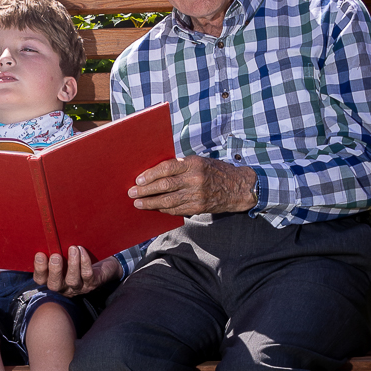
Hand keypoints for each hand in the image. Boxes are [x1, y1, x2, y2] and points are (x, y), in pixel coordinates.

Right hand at [33, 247, 120, 295]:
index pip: (41, 279)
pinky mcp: (92, 284)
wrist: (102, 265)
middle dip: (54, 270)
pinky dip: (85, 262)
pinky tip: (82, 250)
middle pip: (55, 284)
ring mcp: (78, 287)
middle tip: (56, 256)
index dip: (39, 269)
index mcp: (53, 279)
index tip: (40, 254)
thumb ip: (54, 250)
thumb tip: (46, 236)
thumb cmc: (77, 257)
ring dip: (72, 264)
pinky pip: (87, 275)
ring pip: (72, 280)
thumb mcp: (64, 254)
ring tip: (72, 248)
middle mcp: (64, 287)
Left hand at [129, 155, 257, 217]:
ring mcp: (197, 195)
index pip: (166, 168)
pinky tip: (155, 208)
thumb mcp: (199, 161)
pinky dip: (164, 209)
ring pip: (168, 201)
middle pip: (164, 186)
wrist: (238, 187)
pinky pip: (176, 209)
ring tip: (138, 203)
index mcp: (193, 164)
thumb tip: (155, 172)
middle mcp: (195, 179)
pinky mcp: (199, 207)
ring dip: (150, 203)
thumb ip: (180, 166)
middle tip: (132, 193)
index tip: (138, 180)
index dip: (150, 175)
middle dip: (145, 190)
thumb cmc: (215, 171)